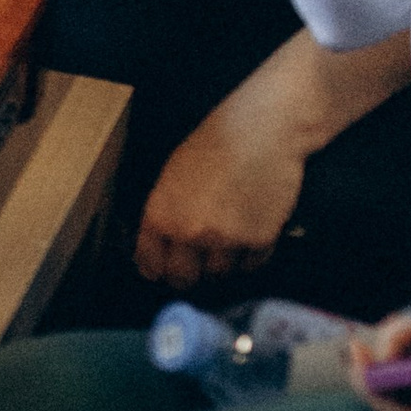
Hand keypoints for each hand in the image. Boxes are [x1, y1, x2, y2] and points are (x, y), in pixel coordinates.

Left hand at [134, 91, 310, 289]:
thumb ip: (163, 216)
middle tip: (196, 265)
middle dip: (187, 274)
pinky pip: (250, 265)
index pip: (150, 264)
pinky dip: (250, 256)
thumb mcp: (171, 178)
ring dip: (221, 262)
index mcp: (160, 216)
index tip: (162, 271)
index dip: (156, 269)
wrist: (261, 133)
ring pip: (219, 274)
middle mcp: (189, 233)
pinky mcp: (259, 241)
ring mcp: (226, 240)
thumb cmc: (213, 146)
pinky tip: (250, 234)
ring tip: (228, 239)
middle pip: (183, 278)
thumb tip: (157, 249)